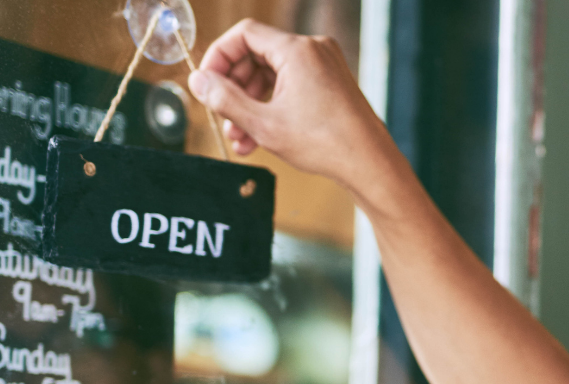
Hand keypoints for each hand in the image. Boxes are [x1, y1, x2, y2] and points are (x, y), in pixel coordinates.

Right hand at [188, 20, 389, 181]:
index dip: (218, 57)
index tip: (206, 84)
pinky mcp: (330, 82)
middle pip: (256, 55)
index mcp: (298, 50)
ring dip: (250, 105)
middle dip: (234, 90)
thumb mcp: (263, 124)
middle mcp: (314, 50)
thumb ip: (224, 99)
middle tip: (221, 118)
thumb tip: (197, 81)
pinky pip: (290, 86)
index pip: (244, 34)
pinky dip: (272, 107)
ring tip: (238, 139)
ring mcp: (325, 65)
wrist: (370, 164)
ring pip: (272, 75)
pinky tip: (256, 139)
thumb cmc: (325, 144)